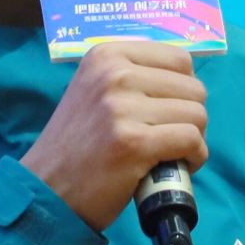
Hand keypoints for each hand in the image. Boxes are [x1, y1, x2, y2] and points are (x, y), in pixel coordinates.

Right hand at [22, 41, 207, 231]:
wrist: (48, 189)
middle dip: (191, 116)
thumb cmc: (78, 143)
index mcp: (107, 55)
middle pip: (194, 88)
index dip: (185, 88)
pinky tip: (179, 166)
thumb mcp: (95, 90)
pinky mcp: (133, 143)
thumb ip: (134, 76)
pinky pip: (192, 141)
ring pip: (197, 115)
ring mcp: (123, 108)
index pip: (180, 58)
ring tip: (169, 153)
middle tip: (168, 137)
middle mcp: (114, 74)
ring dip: (193, 139)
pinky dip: (195, 157)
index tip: (169, 111)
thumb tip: (188, 78)